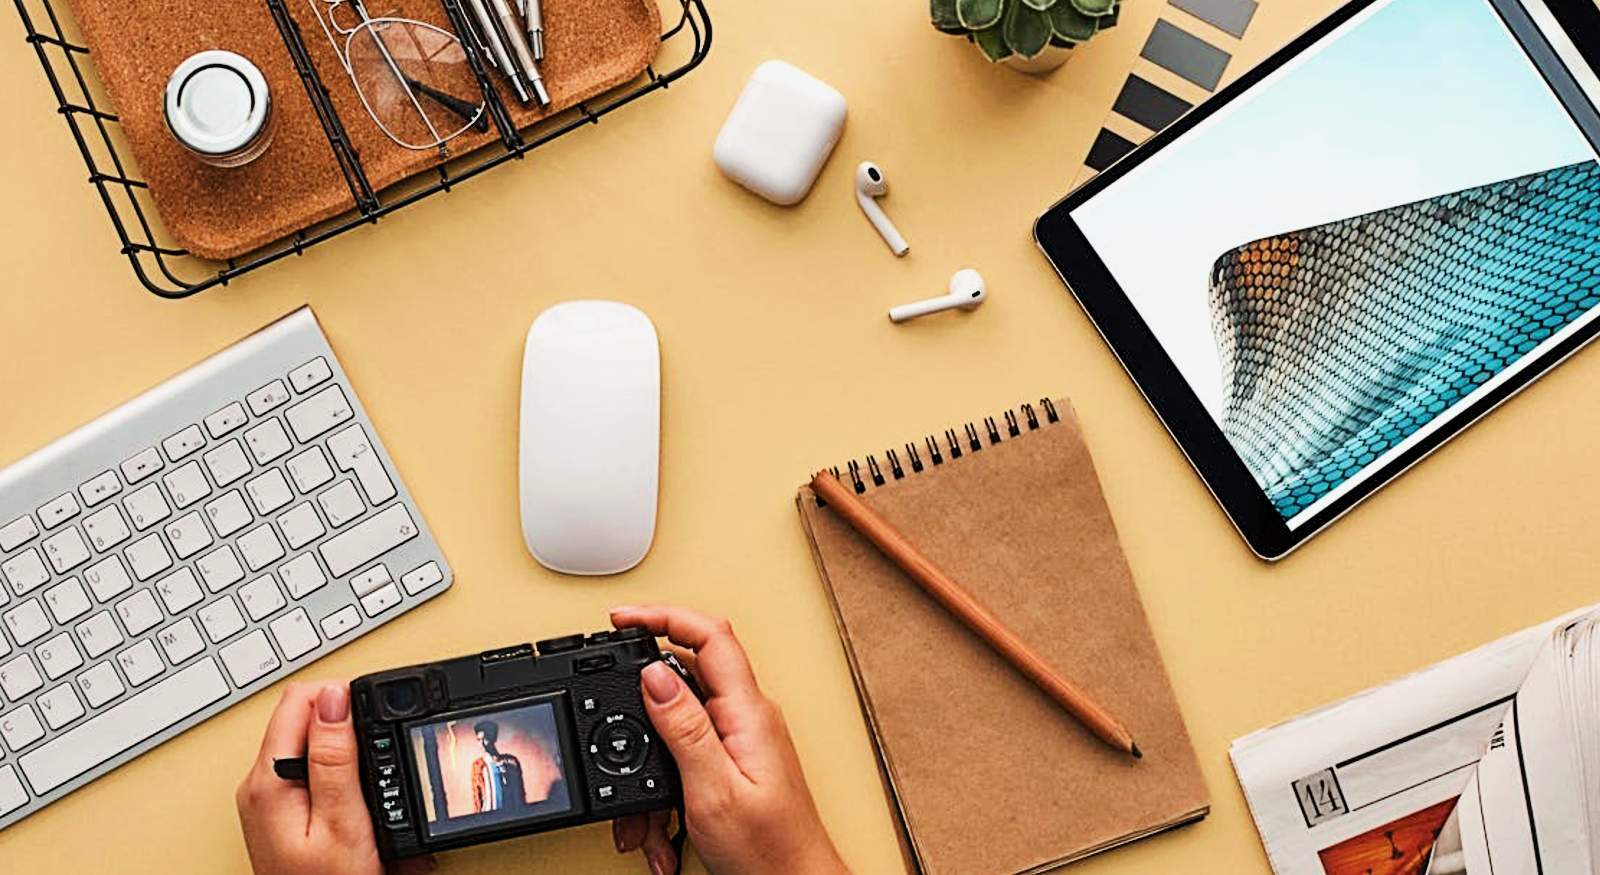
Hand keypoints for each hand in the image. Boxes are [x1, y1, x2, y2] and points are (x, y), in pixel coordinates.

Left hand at [236, 682, 435, 874]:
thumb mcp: (342, 820)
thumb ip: (335, 757)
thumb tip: (333, 698)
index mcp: (268, 779)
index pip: (299, 699)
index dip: (342, 698)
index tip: (372, 717)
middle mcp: (260, 784)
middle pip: (304, 717)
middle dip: (347, 725)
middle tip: (376, 755)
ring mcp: (270, 798)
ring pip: (311, 742)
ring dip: (347, 750)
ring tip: (370, 778)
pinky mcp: (283, 811)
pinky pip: (312, 769)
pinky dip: (341, 773)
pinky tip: (358, 794)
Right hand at [608, 606, 849, 874]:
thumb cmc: (770, 851)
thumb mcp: (713, 790)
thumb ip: (684, 727)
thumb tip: (655, 673)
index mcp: (748, 712)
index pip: (710, 634)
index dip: (664, 616)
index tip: (622, 619)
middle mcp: (747, 717)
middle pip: (683, 677)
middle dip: (639, 713)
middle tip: (611, 729)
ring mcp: (740, 740)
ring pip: (674, 728)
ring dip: (647, 776)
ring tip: (645, 823)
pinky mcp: (731, 764)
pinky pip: (682, 759)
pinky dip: (660, 795)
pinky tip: (661, 830)